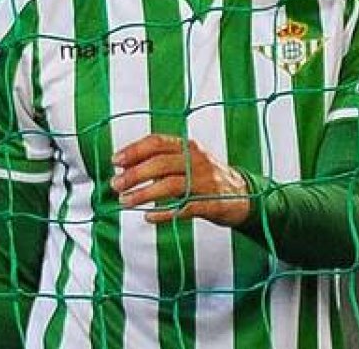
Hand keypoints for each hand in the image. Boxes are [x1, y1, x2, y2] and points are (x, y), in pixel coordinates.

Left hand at [109, 134, 250, 226]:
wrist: (243, 195)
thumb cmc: (206, 177)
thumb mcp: (187, 161)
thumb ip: (161, 162)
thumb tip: (125, 168)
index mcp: (188, 146)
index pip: (157, 142)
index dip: (134, 150)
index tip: (115, 161)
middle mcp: (197, 160)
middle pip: (160, 164)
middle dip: (134, 174)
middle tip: (115, 185)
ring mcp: (205, 181)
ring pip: (169, 185)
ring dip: (144, 194)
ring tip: (125, 201)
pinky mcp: (211, 203)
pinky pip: (183, 209)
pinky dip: (164, 213)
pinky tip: (148, 217)